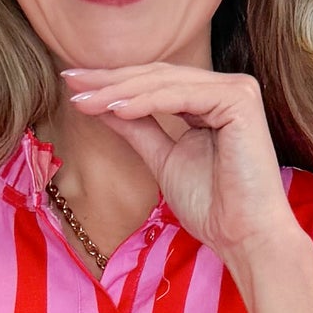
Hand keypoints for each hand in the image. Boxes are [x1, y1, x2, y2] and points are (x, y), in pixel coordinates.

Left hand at [61, 62, 294, 261]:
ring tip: (85, 100)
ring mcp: (237, 91)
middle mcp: (227, 89)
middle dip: (110, 80)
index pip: (155, 84)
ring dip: (120, 91)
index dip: (113, 84)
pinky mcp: (240, 100)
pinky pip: (181, 96)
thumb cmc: (212, 206)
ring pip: (166, 83)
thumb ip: (137, 128)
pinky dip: (146, 102)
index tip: (73, 87)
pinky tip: (115, 109)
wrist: (242, 235)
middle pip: (158, 77)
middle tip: (70, 81)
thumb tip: (101, 104)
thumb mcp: (162, 158)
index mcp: (211, 100)